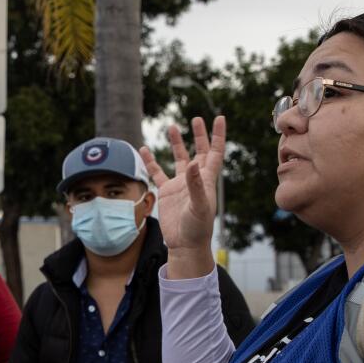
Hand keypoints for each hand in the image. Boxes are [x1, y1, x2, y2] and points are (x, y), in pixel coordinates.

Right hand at [139, 116, 225, 276]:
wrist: (185, 244)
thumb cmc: (197, 228)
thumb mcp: (199, 206)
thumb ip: (195, 185)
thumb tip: (190, 163)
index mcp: (207, 179)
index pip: (215, 152)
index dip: (218, 136)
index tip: (220, 118)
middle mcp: (194, 179)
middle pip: (199, 151)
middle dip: (199, 135)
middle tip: (197, 119)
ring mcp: (180, 184)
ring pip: (179, 158)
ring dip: (177, 143)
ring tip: (172, 126)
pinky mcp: (166, 192)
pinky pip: (157, 173)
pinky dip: (151, 162)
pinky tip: (144, 150)